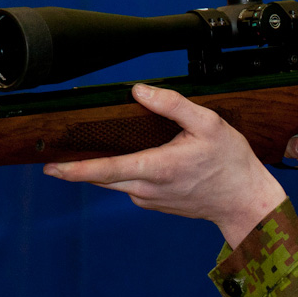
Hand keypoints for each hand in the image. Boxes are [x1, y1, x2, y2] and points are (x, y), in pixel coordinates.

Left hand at [43, 83, 285, 246]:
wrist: (245, 201)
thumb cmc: (231, 163)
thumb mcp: (208, 124)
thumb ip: (173, 105)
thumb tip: (141, 91)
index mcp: (157, 168)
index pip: (106, 170)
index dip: (75, 169)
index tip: (52, 167)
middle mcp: (148, 189)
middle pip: (102, 178)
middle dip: (77, 168)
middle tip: (54, 157)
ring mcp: (150, 200)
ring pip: (115, 183)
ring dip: (101, 170)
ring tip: (85, 155)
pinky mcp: (155, 204)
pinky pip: (131, 187)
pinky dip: (123, 174)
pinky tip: (132, 160)